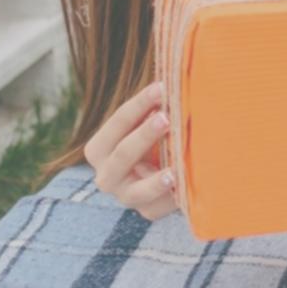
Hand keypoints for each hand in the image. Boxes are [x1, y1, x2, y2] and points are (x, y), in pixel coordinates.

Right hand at [84, 81, 180, 220]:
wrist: (158, 174)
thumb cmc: (152, 138)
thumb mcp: (146, 122)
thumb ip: (153, 106)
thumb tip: (173, 75)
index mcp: (99, 148)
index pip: (118, 122)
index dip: (139, 104)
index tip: (162, 88)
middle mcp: (106, 175)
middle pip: (123, 154)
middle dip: (144, 135)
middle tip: (166, 118)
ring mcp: (126, 197)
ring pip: (137, 192)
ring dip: (155, 182)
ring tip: (173, 173)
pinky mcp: (147, 212)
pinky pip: (158, 208)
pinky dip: (173, 200)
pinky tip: (187, 190)